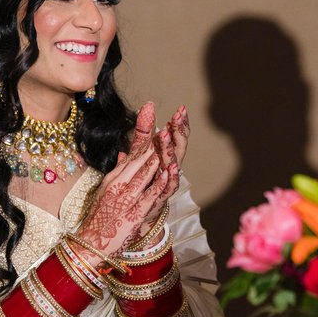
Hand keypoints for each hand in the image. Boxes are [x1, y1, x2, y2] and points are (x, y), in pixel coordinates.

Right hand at [77, 103, 170, 258]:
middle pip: (141, 158)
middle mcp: (119, 184)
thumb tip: (125, 155)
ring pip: (145, 172)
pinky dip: (158, 183)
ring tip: (169, 137)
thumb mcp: (105, 191)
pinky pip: (148, 195)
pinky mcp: (134, 213)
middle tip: (172, 122)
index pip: (134, 154)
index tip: (158, 119)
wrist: (89, 244)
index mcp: (114, 178)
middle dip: (157, 140)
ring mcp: (127, 198)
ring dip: (158, 154)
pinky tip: (168, 171)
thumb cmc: (98, 219)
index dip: (147, 136)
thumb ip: (118, 172)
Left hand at [142, 105, 190, 222]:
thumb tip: (147, 105)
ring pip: (172, 163)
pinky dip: (170, 176)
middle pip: (178, 147)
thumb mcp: (140, 151)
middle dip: (178, 131)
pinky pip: (168, 186)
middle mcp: (170, 167)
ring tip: (166, 134)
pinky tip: (170, 166)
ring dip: (170, 149)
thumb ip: (144, 131)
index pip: (176, 136)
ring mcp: (167, 182)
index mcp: (165, 156)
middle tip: (177, 116)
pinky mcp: (161, 197)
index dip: (180, 123)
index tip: (181, 108)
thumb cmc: (142, 179)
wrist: (136, 211)